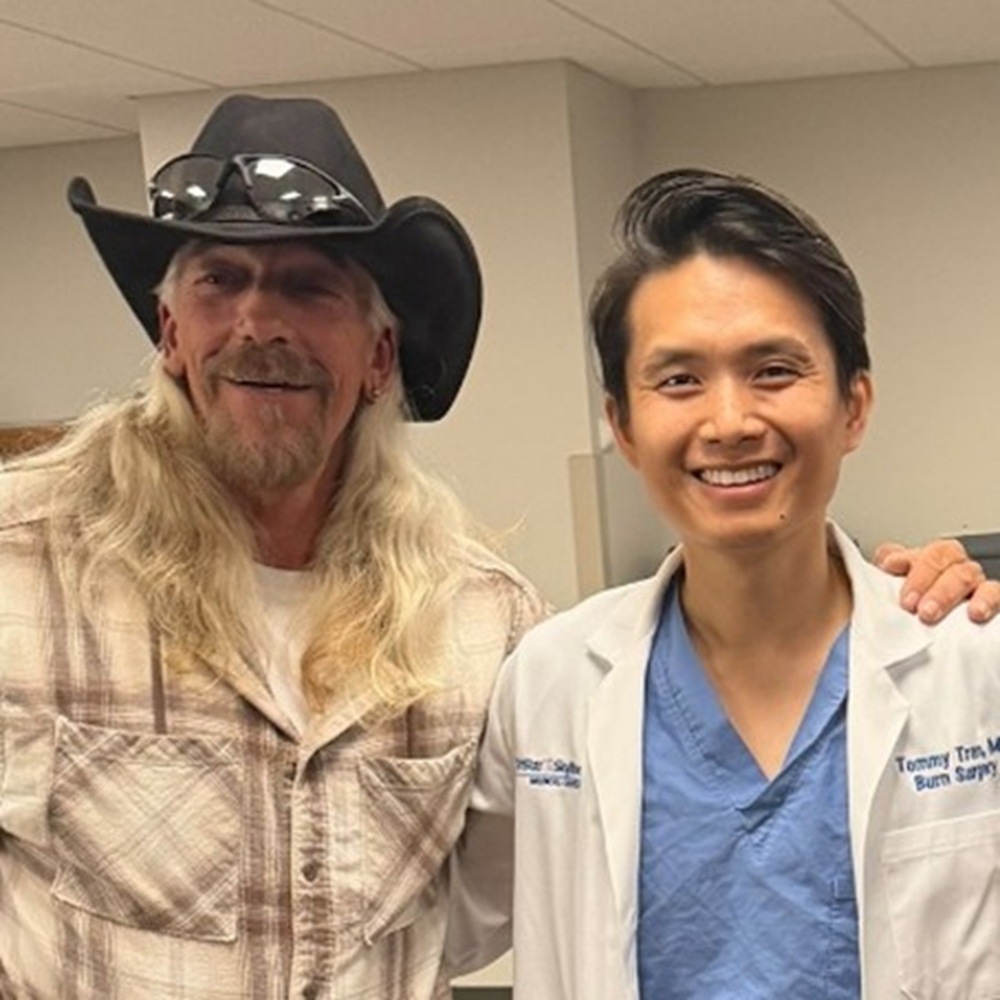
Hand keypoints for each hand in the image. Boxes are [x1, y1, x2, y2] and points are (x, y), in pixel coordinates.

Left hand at [874, 539, 999, 624]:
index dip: (905, 555)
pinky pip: (996, 594)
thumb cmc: (916, 617)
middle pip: (943, 555)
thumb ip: (884, 578)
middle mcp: (953, 568)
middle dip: (923, 578)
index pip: (916, 549)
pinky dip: (987, 600)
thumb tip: (882, 564)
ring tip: (929, 613)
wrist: (937, 647)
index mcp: (928, 563)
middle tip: (908, 603)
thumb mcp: (894, 597)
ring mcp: (975, 584)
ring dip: (946, 593)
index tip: (890, 567)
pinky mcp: (993, 602)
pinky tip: (975, 612)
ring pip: (967, 574)